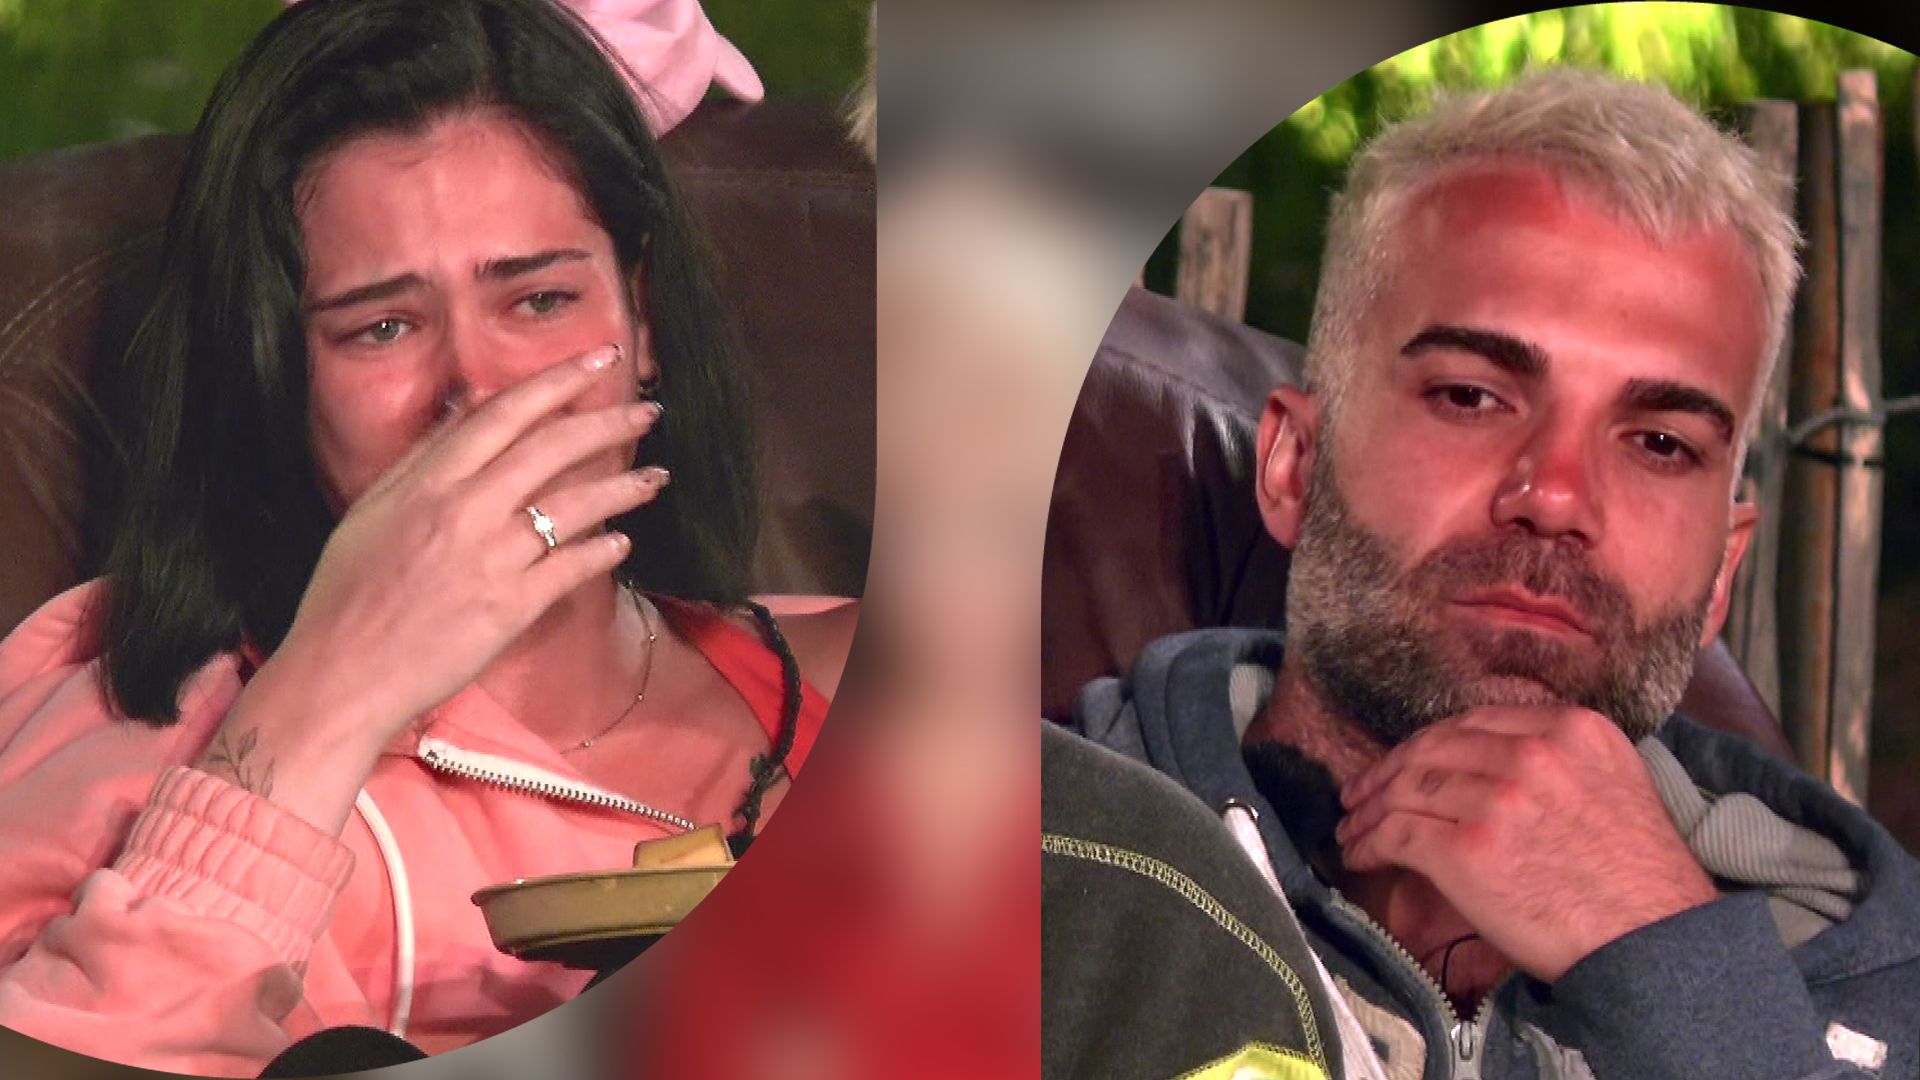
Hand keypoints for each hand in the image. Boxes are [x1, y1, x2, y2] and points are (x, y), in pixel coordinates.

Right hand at [200, 344, 664, 831]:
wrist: (341, 672)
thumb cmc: (348, 593)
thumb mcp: (373, 510)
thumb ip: (424, 457)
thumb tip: (467, 406)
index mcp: (428, 481)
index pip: (506, 412)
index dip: (558, 380)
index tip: (599, 359)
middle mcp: (464, 510)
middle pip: (552, 448)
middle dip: (608, 422)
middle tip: (649, 411)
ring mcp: (491, 559)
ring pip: (574, 506)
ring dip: (623, 487)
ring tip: (655, 477)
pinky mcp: (510, 607)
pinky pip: (572, 567)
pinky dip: (602, 551)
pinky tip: (621, 543)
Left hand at [1334, 706, 1718, 982]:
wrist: (1656, 944)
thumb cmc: (1642, 883)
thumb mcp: (1615, 788)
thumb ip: (1560, 764)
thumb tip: (1493, 770)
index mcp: (1572, 730)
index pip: (1475, 723)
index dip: (1430, 743)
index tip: (1407, 761)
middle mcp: (1532, 754)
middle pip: (1433, 749)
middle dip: (1388, 770)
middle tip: (1361, 792)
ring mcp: (1495, 800)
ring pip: (1406, 789)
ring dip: (1370, 809)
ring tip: (1352, 827)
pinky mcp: (1465, 850)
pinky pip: (1396, 834)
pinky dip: (1368, 843)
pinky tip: (1360, 855)